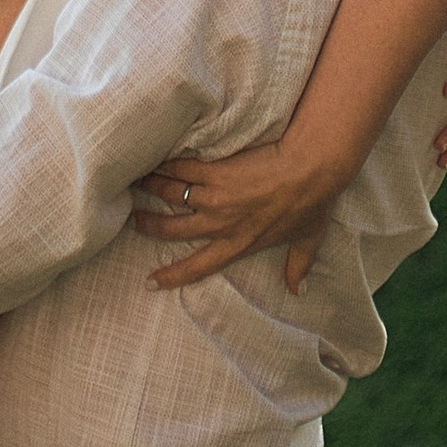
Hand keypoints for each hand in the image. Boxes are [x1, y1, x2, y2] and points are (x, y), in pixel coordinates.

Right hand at [132, 138, 340, 296]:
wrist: (311, 168)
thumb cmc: (313, 203)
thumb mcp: (307, 239)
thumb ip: (298, 265)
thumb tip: (297, 289)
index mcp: (239, 244)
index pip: (198, 266)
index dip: (172, 275)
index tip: (150, 282)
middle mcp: (220, 223)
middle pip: (172, 229)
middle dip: (148, 225)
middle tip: (133, 219)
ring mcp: (214, 196)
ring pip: (171, 194)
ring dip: (151, 187)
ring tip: (135, 181)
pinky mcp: (215, 170)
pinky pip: (181, 168)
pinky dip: (165, 164)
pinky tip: (152, 157)